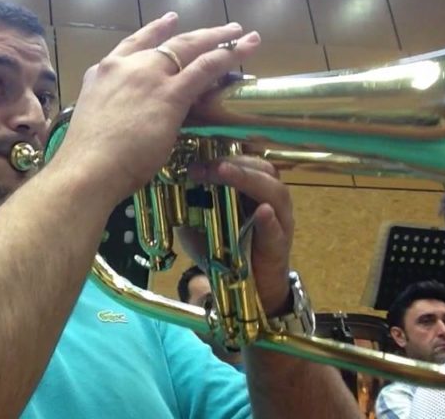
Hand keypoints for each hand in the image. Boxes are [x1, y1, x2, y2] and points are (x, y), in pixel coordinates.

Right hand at [50, 12, 260, 199]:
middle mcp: (125, 67)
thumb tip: (129, 114)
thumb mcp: (95, 116)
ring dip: (218, 39)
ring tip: (240, 34)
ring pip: (190, 48)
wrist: (86, 168)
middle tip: (220, 29)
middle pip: (168, 43)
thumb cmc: (86, 157)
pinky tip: (243, 50)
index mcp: (102, 73)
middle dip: (197, 34)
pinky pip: (205, 68)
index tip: (170, 20)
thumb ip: (113, 105)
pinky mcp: (170, 93)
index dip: (154, 30)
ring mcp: (148, 77)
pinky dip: (227, 56)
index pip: (133, 44)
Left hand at [182, 156, 294, 315]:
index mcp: (251, 190)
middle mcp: (269, 200)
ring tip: (224, 172)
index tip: (193, 159)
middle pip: (262, 170)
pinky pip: (276, 229)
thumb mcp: (198, 223)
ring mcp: (279, 222)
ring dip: (247, 180)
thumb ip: (186, 204)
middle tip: (203, 166)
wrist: (246, 288)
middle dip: (232, 164)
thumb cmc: (224, 251)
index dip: (221, 156)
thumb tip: (164, 183)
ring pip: (275, 192)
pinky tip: (261, 211)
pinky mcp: (279, 246)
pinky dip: (268, 220)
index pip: (245, 162)